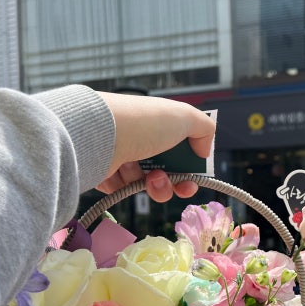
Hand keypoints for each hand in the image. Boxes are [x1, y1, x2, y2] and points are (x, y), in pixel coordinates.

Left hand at [95, 91, 215, 201]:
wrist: (100, 134)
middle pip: (168, 170)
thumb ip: (205, 129)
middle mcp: (141, 138)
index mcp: (159, 124)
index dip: (192, 166)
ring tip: (150, 179)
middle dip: (177, 182)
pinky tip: (127, 178)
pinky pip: (124, 189)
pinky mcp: (105, 173)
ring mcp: (123, 156)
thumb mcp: (185, 116)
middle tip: (179, 186)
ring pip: (148, 183)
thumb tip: (203, 151)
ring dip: (157, 186)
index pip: (181, 148)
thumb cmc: (143, 122)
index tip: (196, 177)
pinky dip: (130, 187)